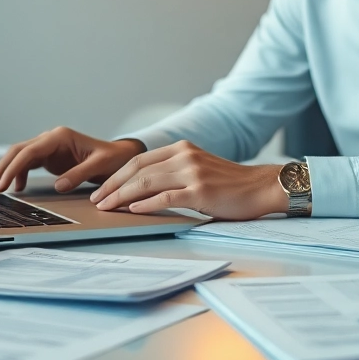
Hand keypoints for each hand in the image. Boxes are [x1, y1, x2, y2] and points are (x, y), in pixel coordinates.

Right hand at [0, 127, 144, 192]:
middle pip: (18, 151)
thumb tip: (58, 186)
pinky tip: (17, 189)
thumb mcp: (100, 166)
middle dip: (3, 168)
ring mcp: (49, 147)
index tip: (3, 183)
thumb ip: (79, 174)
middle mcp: (51, 138)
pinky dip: (20, 174)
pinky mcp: (50, 156)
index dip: (14, 168)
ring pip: (20, 156)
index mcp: (60, 137)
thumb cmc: (113, 158)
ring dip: (7, 171)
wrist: (121, 155)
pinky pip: (29, 163)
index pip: (29, 151)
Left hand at [89, 140, 288, 219]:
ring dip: (122, 196)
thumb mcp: (198, 168)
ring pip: (147, 182)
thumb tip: (141, 190)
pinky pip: (166, 197)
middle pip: (137, 169)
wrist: (261, 187)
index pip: (139, 160)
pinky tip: (132, 210)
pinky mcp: (201, 191)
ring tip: (107, 207)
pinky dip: (146, 204)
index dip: (116, 175)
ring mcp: (193, 173)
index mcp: (182, 149)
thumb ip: (174, 173)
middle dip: (112, 185)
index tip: (101, 189)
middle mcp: (185, 156)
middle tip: (96, 200)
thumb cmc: (230, 184)